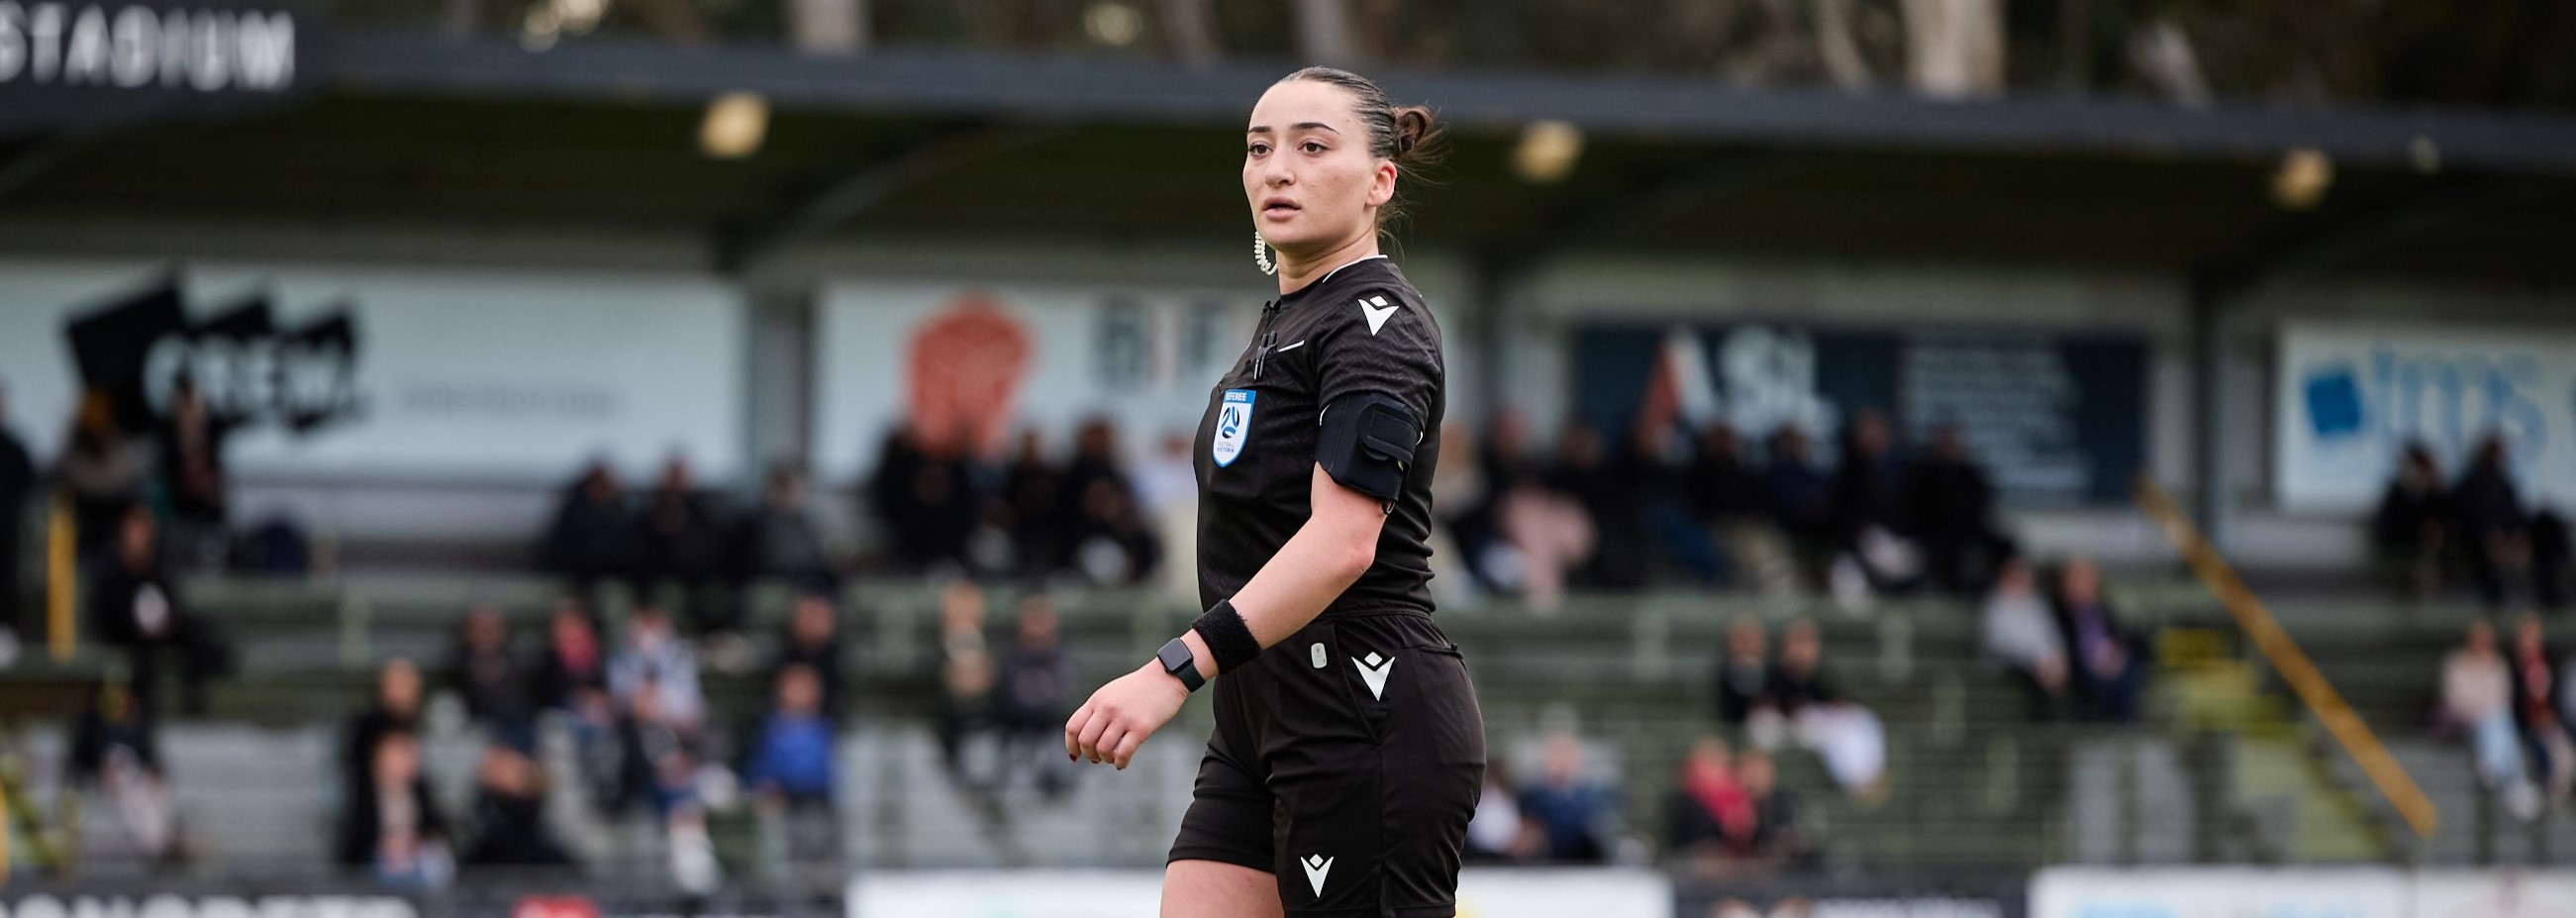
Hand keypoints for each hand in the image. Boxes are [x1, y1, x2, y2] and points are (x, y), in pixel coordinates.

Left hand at [1065, 661, 1189, 769]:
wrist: (1166, 676)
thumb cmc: (1138, 688)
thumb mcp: (1111, 694)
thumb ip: (1097, 712)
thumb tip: (1085, 741)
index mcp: (1097, 700)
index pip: (1073, 727)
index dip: (1071, 745)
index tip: (1076, 754)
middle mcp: (1107, 709)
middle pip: (1085, 741)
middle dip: (1088, 755)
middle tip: (1096, 758)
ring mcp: (1124, 718)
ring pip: (1103, 749)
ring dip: (1105, 759)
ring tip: (1112, 758)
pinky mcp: (1141, 728)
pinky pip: (1123, 753)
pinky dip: (1120, 763)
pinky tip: (1122, 763)